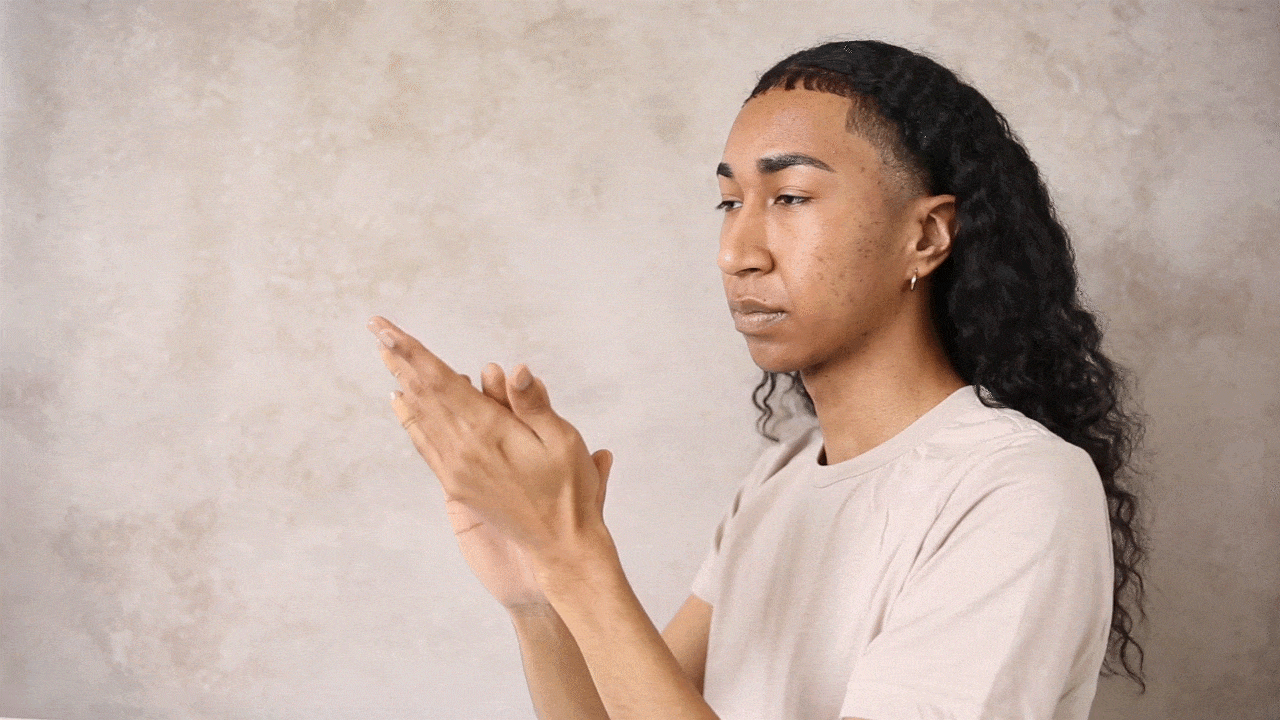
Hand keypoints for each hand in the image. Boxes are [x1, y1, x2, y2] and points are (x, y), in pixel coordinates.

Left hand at [368, 317, 613, 599]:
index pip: (442, 381)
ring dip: (402, 383)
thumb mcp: (563, 441)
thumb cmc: (570, 492)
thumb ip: (533, 404)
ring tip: (385, 357)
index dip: (413, 353)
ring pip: (421, 417)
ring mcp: (456, 469)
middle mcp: (463, 449)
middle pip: (424, 394)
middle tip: (377, 331)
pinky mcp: (457, 485)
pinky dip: (410, 418)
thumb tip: (513, 370)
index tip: (387, 330)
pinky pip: (425, 443)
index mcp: (489, 433)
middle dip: (400, 360)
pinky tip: (402, 403)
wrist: (559, 548)